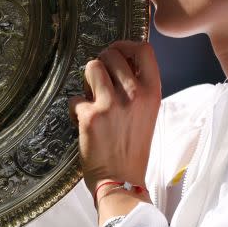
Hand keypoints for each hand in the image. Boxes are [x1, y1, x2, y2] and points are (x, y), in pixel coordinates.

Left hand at [68, 40, 161, 198]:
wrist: (122, 180)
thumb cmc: (133, 148)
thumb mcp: (147, 113)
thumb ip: (137, 87)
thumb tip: (119, 63)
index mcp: (152, 92)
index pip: (144, 49)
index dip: (126, 46)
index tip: (117, 55)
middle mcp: (134, 95)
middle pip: (111, 53)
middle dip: (101, 64)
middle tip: (100, 83)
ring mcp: (112, 104)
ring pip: (91, 67)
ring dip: (87, 81)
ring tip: (91, 98)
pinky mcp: (91, 116)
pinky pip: (75, 98)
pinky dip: (75, 109)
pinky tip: (82, 122)